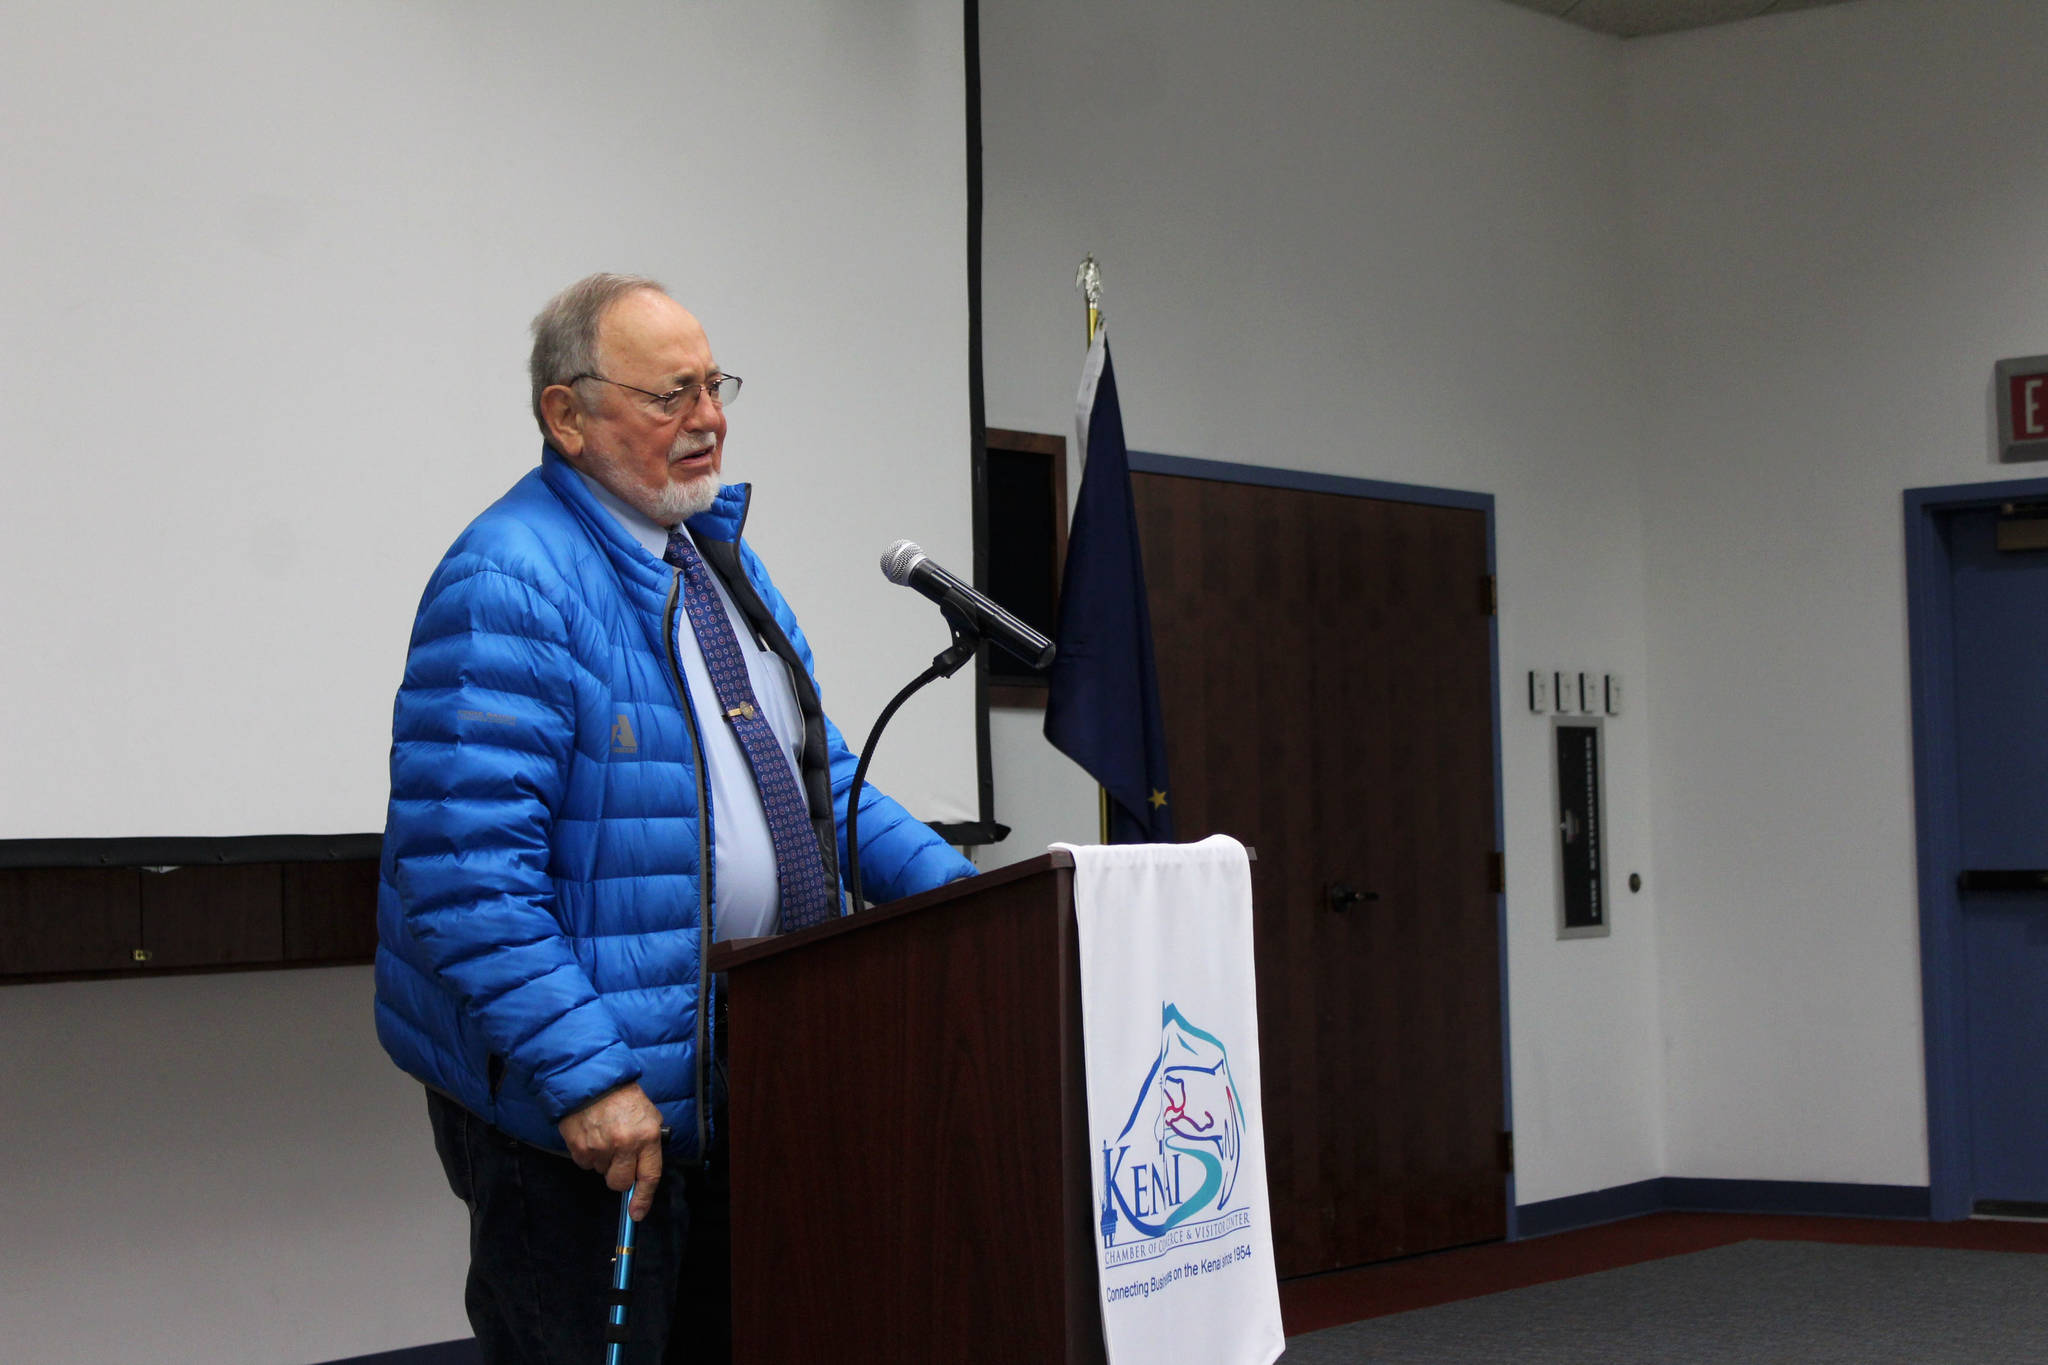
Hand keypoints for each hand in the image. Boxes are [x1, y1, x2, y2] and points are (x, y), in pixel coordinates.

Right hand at [558, 1082, 663, 1220]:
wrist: (592, 1079)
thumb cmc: (623, 1096)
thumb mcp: (648, 1114)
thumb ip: (649, 1142)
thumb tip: (644, 1170)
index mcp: (646, 1136)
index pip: (649, 1176)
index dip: (643, 1198)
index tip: (638, 1213)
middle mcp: (624, 1145)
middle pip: (620, 1183)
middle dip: (620, 1177)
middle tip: (618, 1158)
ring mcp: (600, 1148)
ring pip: (601, 1172)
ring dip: (604, 1161)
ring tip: (605, 1136)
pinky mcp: (580, 1148)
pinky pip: (585, 1164)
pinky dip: (588, 1154)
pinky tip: (592, 1135)